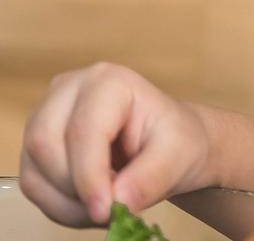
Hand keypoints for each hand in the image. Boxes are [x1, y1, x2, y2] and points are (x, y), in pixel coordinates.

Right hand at [20, 62, 214, 225]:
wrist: (169, 146)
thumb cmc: (176, 141)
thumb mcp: (179, 156)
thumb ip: (151, 178)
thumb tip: (117, 202)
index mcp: (108, 82)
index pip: (83, 130)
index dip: (90, 176)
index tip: (106, 212)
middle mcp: (67, 91)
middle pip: (45, 145)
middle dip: (76, 189)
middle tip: (111, 211)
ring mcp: (45, 117)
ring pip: (33, 171)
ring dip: (67, 204)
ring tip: (108, 210)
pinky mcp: (36, 148)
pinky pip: (33, 186)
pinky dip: (60, 207)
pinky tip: (92, 206)